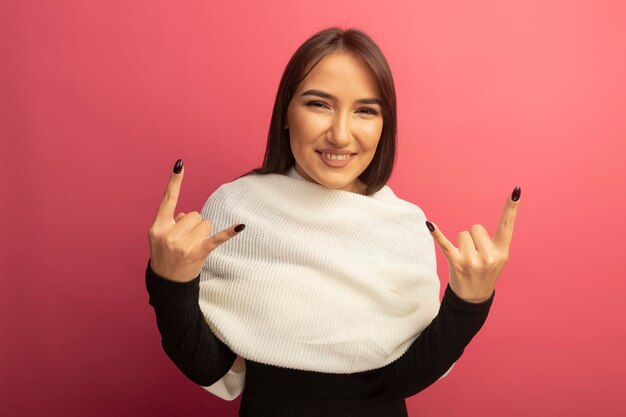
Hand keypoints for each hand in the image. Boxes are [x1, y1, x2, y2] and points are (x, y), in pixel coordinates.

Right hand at [148, 159, 244, 282]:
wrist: (167, 283)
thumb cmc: (165, 256)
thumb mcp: (159, 237)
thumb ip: (171, 222)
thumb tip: (186, 216)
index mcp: (158, 226)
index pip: (168, 199)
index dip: (174, 181)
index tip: (180, 164)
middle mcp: (169, 234)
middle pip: (194, 214)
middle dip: (194, 225)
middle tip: (186, 241)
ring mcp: (183, 245)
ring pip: (205, 224)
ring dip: (203, 233)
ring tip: (192, 247)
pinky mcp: (198, 253)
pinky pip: (216, 239)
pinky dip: (229, 233)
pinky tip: (240, 226)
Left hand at [426, 186, 520, 302]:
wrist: (474, 298)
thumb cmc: (485, 273)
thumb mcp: (497, 259)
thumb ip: (495, 242)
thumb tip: (482, 225)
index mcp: (502, 252)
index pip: (508, 225)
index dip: (512, 207)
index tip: (517, 190)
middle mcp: (489, 256)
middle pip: (475, 227)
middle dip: (472, 237)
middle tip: (474, 254)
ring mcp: (473, 261)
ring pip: (462, 234)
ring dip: (461, 244)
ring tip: (466, 259)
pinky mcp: (456, 263)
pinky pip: (445, 244)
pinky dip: (437, 234)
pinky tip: (430, 224)